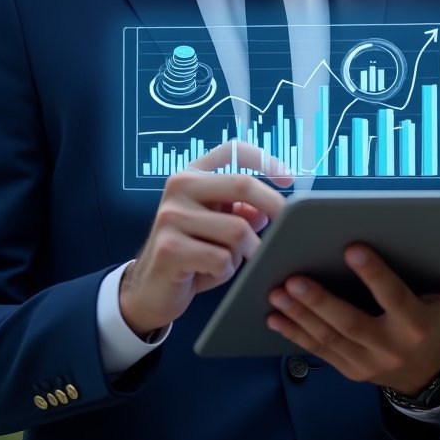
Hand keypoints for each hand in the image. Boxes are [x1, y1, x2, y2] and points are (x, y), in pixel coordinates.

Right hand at [120, 141, 292, 337]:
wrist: (150, 289)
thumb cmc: (191, 253)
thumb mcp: (217, 227)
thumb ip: (241, 213)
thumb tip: (267, 211)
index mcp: (191, 175)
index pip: (232, 150)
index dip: (265, 159)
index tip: (288, 178)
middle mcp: (178, 187)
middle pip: (243, 185)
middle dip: (274, 207)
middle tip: (289, 228)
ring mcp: (171, 216)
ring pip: (237, 230)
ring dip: (245, 252)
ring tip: (230, 261)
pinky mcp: (170, 248)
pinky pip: (221, 259)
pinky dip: (225, 272)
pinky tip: (210, 274)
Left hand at [266, 239, 439, 394]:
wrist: (433, 375)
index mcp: (417, 325)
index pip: (394, 297)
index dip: (374, 274)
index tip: (351, 246)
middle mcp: (391, 347)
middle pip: (350, 324)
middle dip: (320, 301)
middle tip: (293, 277)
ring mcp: (367, 363)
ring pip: (328, 339)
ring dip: (300, 316)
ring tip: (276, 292)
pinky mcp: (349, 369)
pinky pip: (318, 352)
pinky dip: (294, 335)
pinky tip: (273, 317)